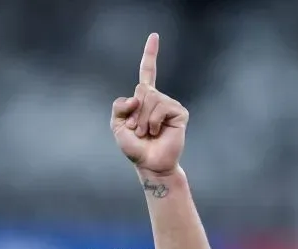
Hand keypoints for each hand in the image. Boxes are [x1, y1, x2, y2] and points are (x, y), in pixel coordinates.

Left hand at [111, 34, 188, 175]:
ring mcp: (170, 105)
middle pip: (142, 90)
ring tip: (148, 134)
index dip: (150, 54)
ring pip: (150, 100)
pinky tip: (158, 132)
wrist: (150, 164)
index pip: (148, 71)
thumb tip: (137, 96)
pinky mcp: (180, 113)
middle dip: (135, 113)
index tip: (154, 36)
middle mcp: (159, 98)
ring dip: (143, 120)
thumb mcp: (117, 125)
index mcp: (144, 99)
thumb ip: (119, 106)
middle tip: (138, 130)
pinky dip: (154, 122)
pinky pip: (161, 108)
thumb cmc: (135, 147)